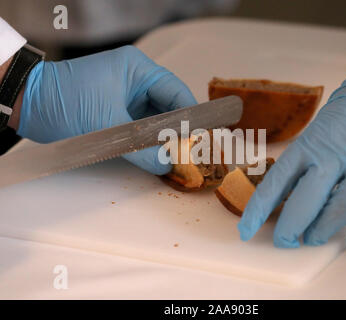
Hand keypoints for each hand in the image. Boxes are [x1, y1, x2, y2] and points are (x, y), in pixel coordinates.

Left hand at [18, 45, 196, 174]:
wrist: (29, 104)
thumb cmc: (64, 102)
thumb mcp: (106, 125)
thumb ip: (141, 148)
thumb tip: (168, 165)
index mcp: (138, 69)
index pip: (176, 92)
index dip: (190, 117)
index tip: (199, 140)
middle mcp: (136, 79)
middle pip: (170, 106)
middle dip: (177, 130)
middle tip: (187, 154)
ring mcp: (127, 95)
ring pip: (156, 118)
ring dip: (163, 138)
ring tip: (173, 157)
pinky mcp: (119, 109)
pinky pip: (142, 126)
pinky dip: (148, 141)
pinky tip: (155, 155)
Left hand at [238, 53, 345, 248]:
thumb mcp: (317, 133)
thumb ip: (304, 165)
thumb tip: (285, 198)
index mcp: (309, 145)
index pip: (276, 182)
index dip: (258, 210)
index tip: (246, 230)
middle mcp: (334, 156)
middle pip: (305, 200)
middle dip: (290, 228)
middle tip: (285, 241)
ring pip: (339, 207)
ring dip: (322, 229)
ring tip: (312, 239)